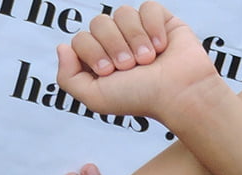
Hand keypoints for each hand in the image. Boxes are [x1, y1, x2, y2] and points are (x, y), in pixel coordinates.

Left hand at [57, 4, 223, 124]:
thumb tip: (62, 47)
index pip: (81, 39)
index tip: (111, 72)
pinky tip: (161, 46)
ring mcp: (140, 31)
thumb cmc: (141, 99)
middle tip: (131, 66)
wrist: (179, 95)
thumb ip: (68, 78)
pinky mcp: (162, 21)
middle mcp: (118, 43)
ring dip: (134, 38)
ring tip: (148, 59)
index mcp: (101, 59)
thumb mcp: (96, 98)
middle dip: (114, 45)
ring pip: (122, 12)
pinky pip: (147, 7)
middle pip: (99, 22)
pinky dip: (153, 26)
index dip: (93, 52)